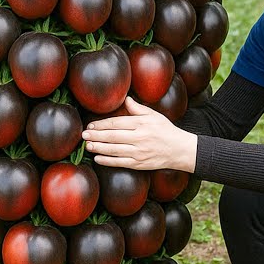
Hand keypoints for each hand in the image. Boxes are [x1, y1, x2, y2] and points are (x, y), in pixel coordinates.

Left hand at [82, 97, 196, 172]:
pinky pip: (120, 162)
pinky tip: (97, 158)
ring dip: (99, 147)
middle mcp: (139, 137)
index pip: (117, 123)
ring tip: (87, 145)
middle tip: (84, 135)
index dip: (102, 124)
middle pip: (113, 136)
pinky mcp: (139, 164)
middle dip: (96, 135)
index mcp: (142, 124)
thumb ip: (138, 108)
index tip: (91, 125)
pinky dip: (107, 161)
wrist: (180, 150)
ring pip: (114, 150)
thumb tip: (126, 99)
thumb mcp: (154, 116)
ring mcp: (139, 152)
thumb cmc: (167, 131)